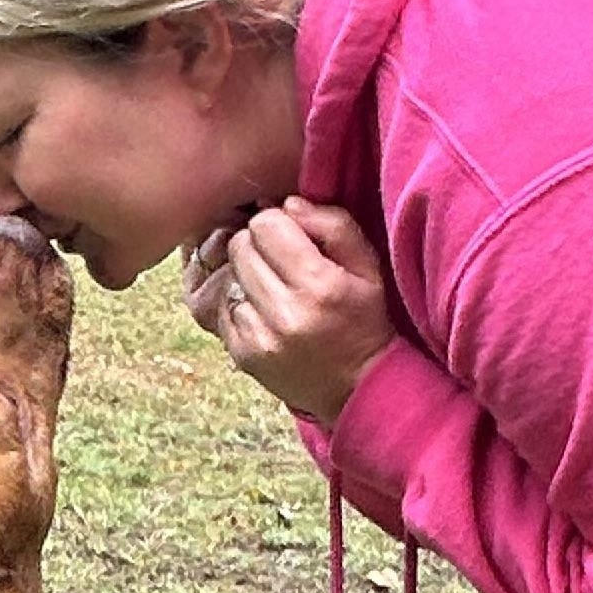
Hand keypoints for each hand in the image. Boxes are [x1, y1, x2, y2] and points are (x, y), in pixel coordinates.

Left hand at [183, 198, 393, 424]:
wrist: (357, 387)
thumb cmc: (364, 319)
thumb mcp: (368, 267)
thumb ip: (334, 225)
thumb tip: (289, 205)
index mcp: (319, 285)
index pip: (266, 225)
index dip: (277, 222)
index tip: (291, 235)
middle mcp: (285, 313)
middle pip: (240, 247)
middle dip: (258, 244)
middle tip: (280, 259)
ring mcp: (259, 337)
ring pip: (229, 276)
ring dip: (248, 274)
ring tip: (275, 287)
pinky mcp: (242, 354)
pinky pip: (224, 307)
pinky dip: (240, 302)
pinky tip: (266, 312)